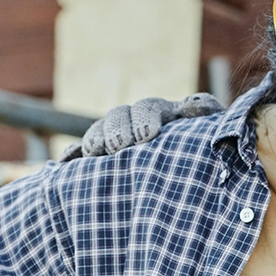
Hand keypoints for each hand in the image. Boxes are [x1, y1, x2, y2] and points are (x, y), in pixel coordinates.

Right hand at [65, 93, 222, 159]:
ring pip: (98, 132)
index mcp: (160, 111)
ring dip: (94, 140)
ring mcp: (114, 138)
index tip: (147, 137)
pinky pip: (81, 152)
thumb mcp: (211, 127)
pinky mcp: (101, 157)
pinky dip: (73, 155)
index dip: (145, 119)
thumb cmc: (206, 146)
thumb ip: (205, 111)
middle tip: (119, 147)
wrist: (199, 169)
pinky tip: (65, 163)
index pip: (148, 107)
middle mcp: (134, 121)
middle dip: (117, 130)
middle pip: (118, 117)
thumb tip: (190, 105)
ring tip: (95, 153)